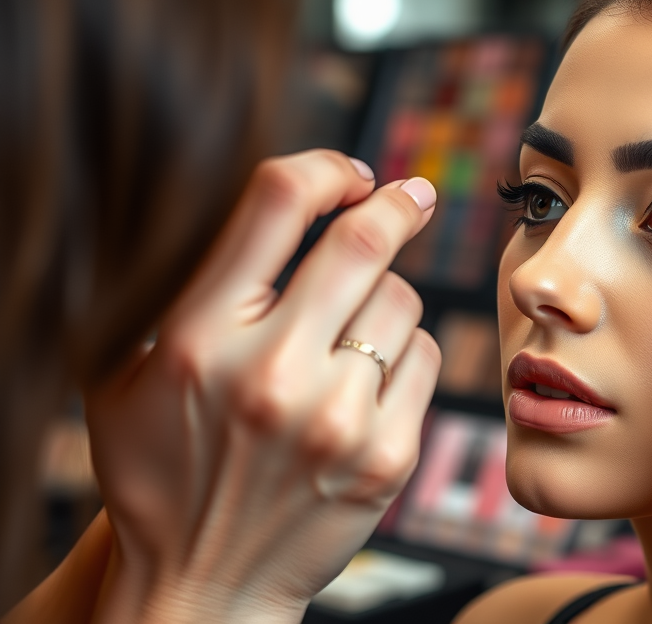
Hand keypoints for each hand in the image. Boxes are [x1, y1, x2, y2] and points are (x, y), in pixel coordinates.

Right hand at [84, 150, 441, 623]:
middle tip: (409, 195)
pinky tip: (370, 378)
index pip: (278, 202)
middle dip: (396, 204)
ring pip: (402, 300)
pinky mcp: (387, 455)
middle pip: (365, 241)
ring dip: (387, 297)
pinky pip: (423, 358)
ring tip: (354, 329)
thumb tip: (269, 209)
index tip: (349, 174)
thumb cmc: (163, 473)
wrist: (204, 584)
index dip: (325, 168)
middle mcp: (271, 371)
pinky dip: (404, 352)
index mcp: (199, 337)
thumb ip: (182, 292)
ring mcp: (337, 417)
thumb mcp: (129, 376)